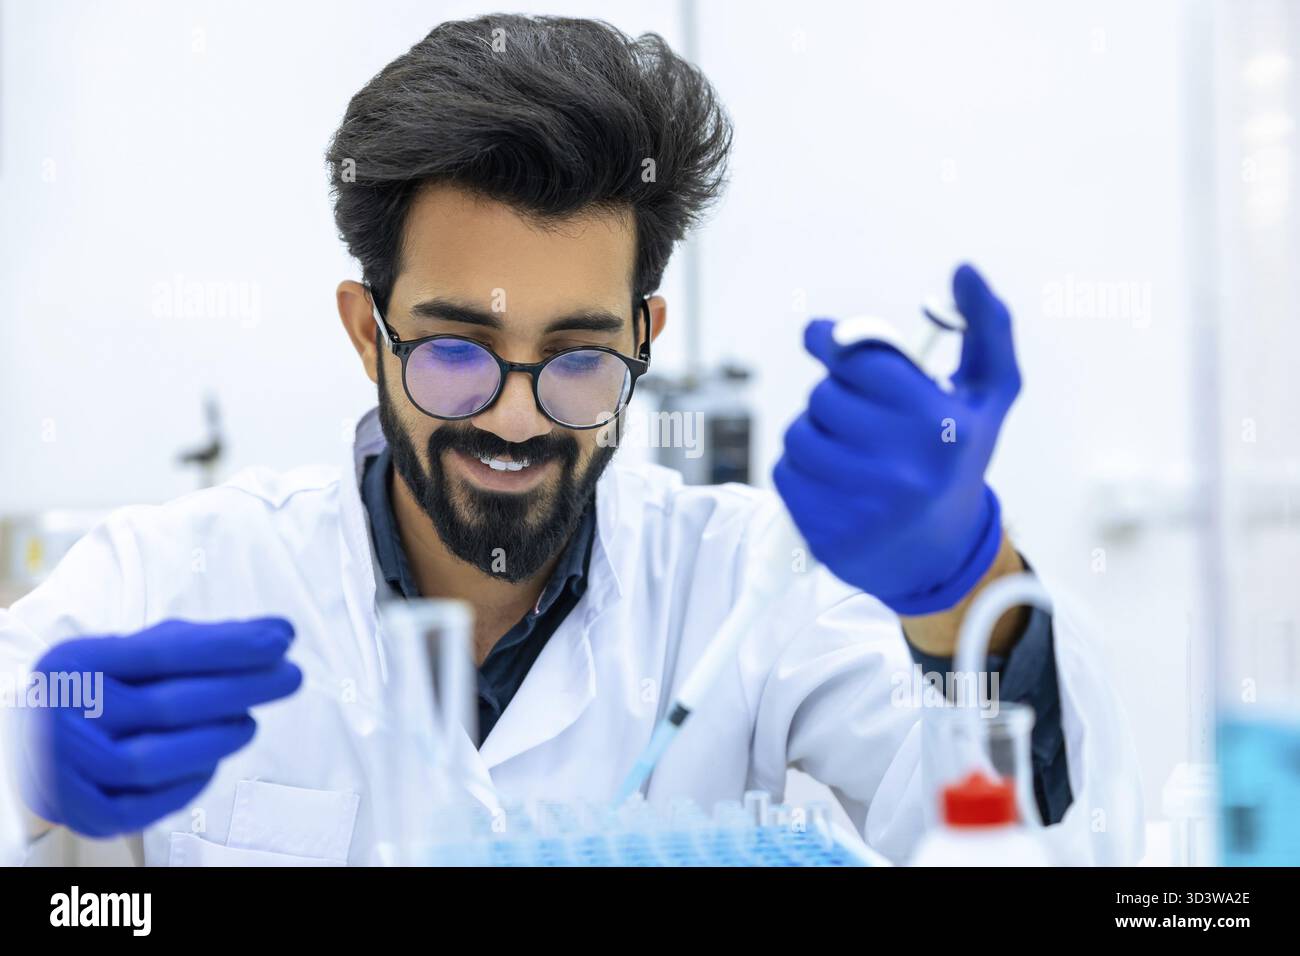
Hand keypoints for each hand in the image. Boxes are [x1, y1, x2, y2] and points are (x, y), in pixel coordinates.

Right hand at [18, 618, 301, 837]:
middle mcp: (63, 714)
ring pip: (155, 760)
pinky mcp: (81, 813)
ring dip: (217, 740)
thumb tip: (280, 630)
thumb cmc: (106, 692)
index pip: (163, 652)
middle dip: (241, 689)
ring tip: (249, 724)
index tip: (282, 639)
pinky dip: (188, 784)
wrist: (38, 749)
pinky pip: (145, 807)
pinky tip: (211, 763)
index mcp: (76, 663)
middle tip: (289, 677)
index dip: (228, 646)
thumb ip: (207, 642)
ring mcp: (65, 768)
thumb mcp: (137, 656)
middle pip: (168, 705)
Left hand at [773, 264, 1021, 614]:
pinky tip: (833, 479)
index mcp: (942, 426)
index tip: (823, 337)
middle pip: (824, 397)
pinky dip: (800, 469)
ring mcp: (862, 507)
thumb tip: (963, 270)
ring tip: (848, 447)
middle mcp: (903, 469)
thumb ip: (986, 327)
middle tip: (859, 411)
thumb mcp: (988, 395)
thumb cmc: (959, 458)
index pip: (859, 360)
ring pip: (798, 435)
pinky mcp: (828, 534)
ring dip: (814, 432)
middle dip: (835, 395)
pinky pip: (784, 474)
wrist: (943, 552)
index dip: (832, 340)